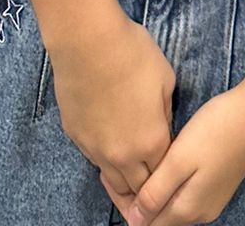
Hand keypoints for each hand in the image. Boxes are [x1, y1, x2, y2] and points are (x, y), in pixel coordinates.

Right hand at [48, 11, 174, 214]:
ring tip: (129, 190)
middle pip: (136, 189)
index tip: (169, 180)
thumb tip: (160, 125)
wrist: (88, 43)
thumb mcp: (165, 79)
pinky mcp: (76, 138)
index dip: (167, 177)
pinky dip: (104, 162)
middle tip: (149, 202)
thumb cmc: (133, 54)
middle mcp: (123, 154)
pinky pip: (94, 159)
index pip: (162, 175)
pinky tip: (109, 153)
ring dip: (122, 185)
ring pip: (112, 181)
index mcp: (152, 141)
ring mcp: (96, 149)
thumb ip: (165, 112)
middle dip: (145, 194)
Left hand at [125, 64, 244, 225]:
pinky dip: (170, 183)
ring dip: (154, 190)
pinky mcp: (219, 181)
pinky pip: (186, 193)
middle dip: (138, 199)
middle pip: (160, 217)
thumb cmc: (216, 130)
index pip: (147, 225)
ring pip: (173, 204)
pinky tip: (165, 161)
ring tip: (139, 161)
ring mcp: (212, 198)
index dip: (126, 206)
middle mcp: (200, 212)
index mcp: (188, 209)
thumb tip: (134, 222)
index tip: (110, 176)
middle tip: (122, 166)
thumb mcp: (180, 159)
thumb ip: (156, 192)